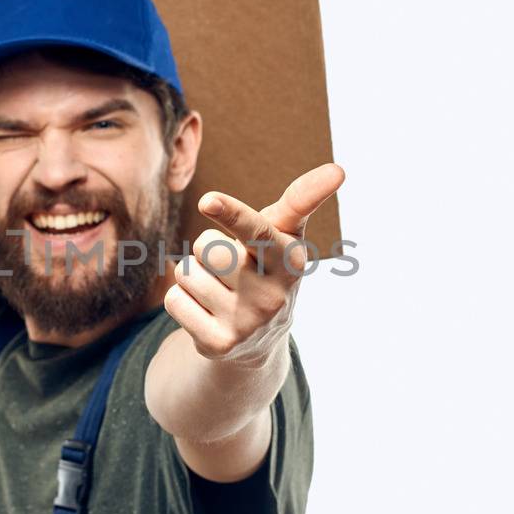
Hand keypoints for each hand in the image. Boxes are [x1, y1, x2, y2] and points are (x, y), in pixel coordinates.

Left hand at [165, 162, 345, 364]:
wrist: (260, 339)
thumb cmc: (268, 265)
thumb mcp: (285, 235)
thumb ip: (301, 200)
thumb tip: (338, 169)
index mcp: (290, 261)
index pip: (255, 230)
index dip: (231, 213)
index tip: (208, 200)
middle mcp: (272, 295)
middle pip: (207, 245)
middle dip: (208, 249)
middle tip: (231, 267)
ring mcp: (246, 323)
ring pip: (186, 271)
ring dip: (195, 275)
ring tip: (220, 290)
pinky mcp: (219, 343)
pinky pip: (174, 299)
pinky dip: (183, 301)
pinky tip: (207, 312)